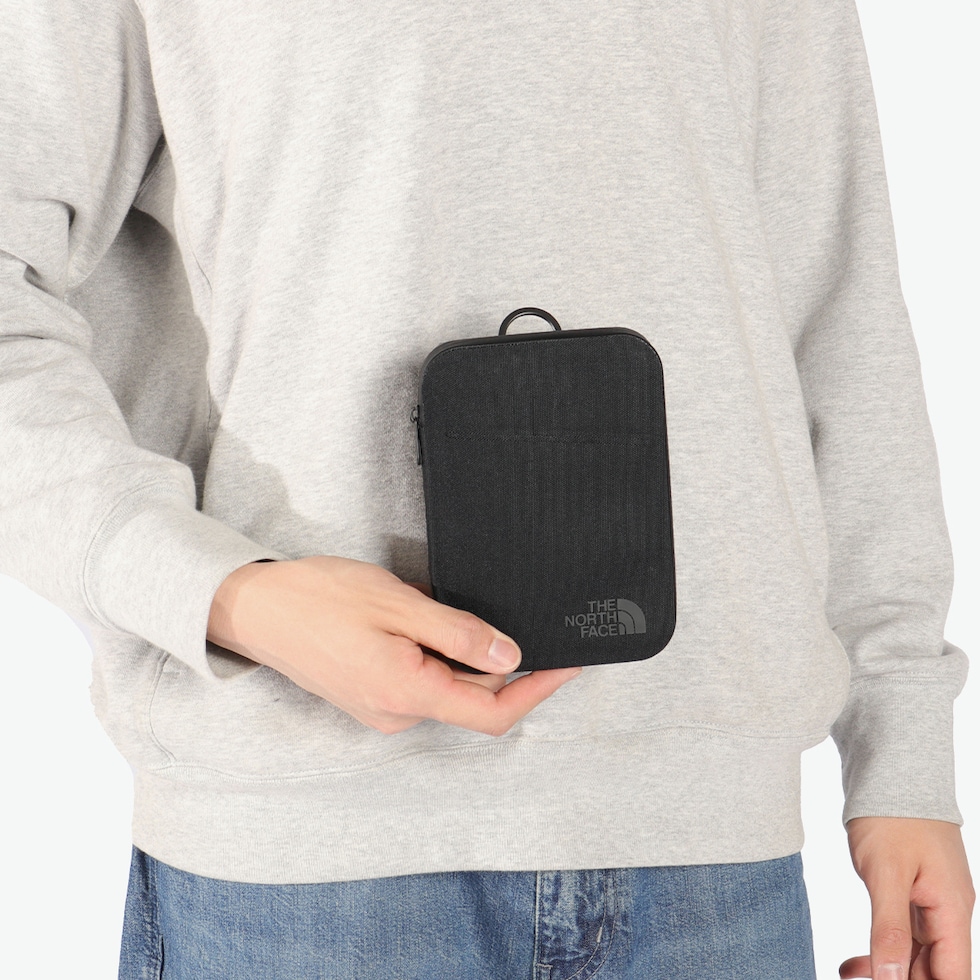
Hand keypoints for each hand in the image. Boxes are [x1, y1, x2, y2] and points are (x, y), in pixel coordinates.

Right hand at [206, 556, 581, 734]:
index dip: (538, 689)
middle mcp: (397, 714)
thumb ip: (458, 634)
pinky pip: (421, 680)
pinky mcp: (371, 696)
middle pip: (473, 696)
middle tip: (477, 607)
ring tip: (423, 605)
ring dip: (455, 649)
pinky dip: (431, 651)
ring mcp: (382, 709)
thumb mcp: (399, 605)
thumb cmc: (319, 599)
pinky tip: (407, 616)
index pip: (494, 712)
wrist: (254, 609)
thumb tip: (510, 655)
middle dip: (489, 656)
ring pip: (447, 686)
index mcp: (408, 694)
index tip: (567, 664)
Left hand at [839, 816, 974, 979]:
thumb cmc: (891, 815)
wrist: (888, 770)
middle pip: (935, 969)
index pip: (953, 975)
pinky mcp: (912, 889)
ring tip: (849, 972)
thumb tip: (891, 979)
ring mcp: (931, 900)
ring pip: (917, 953)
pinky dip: (882, 946)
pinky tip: (853, 959)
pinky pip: (904, 931)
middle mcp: (948, 910)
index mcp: (951, 911)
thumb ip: (889, 929)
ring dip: (888, 967)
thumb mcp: (885, 873)